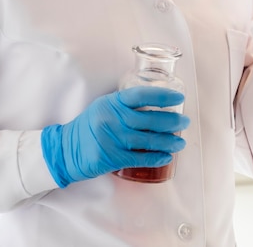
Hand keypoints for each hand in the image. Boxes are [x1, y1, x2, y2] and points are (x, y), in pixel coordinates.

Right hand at [41, 86, 188, 187]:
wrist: (68, 148)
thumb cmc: (90, 125)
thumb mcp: (104, 106)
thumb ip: (125, 104)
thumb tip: (155, 102)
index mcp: (112, 102)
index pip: (141, 95)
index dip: (162, 96)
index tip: (178, 98)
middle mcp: (112, 119)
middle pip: (149, 119)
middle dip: (172, 121)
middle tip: (185, 122)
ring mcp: (112, 139)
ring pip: (148, 140)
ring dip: (169, 141)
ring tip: (181, 141)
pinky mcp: (112, 158)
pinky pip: (140, 158)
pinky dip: (157, 158)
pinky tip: (167, 156)